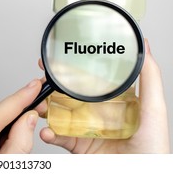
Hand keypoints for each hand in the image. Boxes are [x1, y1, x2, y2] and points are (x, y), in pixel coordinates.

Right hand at [39, 39, 170, 152]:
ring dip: (45, 108)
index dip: (72, 69)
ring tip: (40, 106)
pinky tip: (46, 130)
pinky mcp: (78, 147)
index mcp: (112, 101)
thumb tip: (144, 46)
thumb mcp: (153, 108)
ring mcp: (85, 130)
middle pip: (68, 95)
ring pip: (59, 114)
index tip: (57, 58)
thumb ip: (149, 77)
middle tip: (41, 80)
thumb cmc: (153, 148)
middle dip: (51, 87)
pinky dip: (48, 134)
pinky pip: (58, 137)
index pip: (88, 80)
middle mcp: (96, 113)